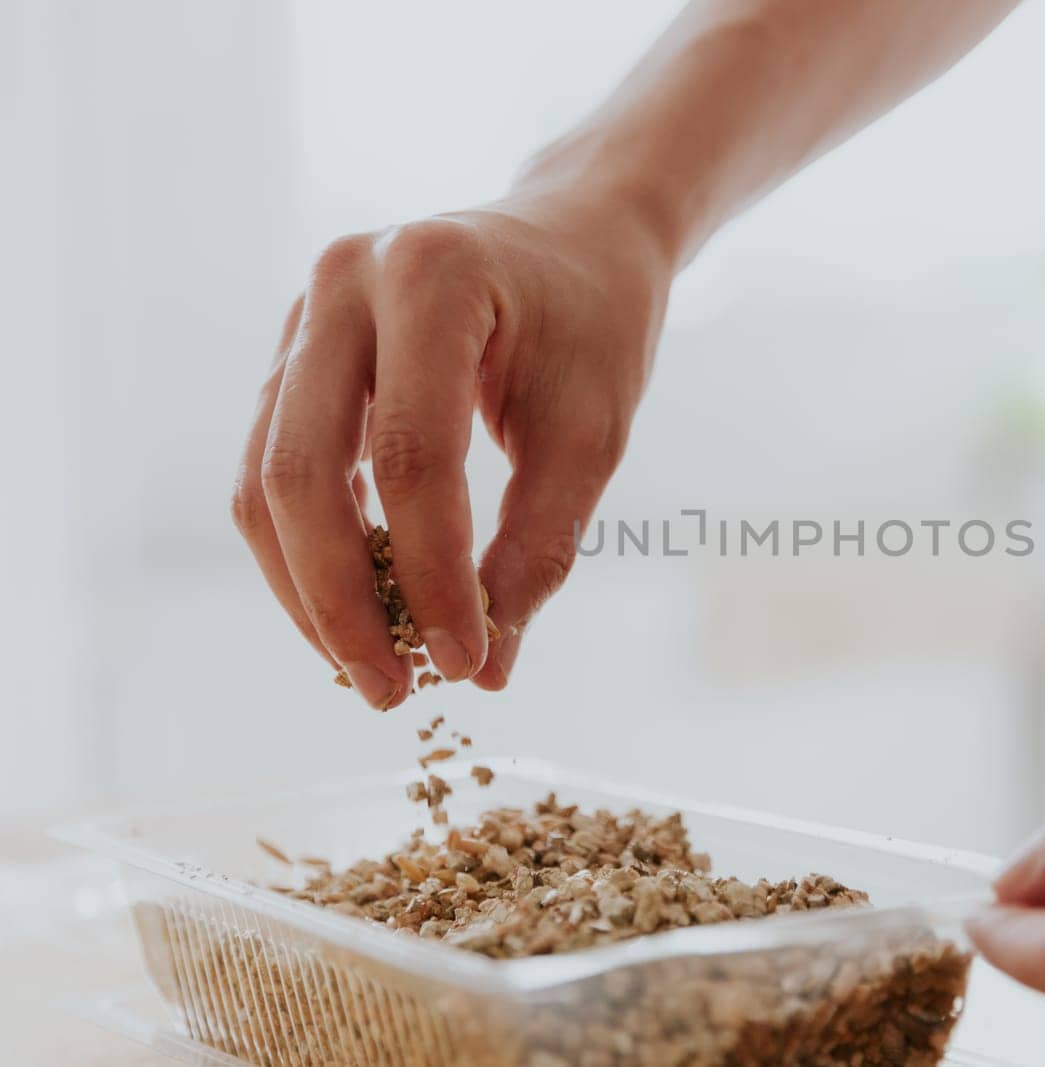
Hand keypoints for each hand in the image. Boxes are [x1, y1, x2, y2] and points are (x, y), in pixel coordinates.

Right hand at [230, 181, 671, 708]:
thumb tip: (483, 671)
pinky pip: (272, 466)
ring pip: (265, 478)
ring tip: (368, 670)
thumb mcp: (592, 434)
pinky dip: (305, 548)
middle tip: (390, 693)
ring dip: (306, 588)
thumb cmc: (595, 327)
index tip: (463, 664)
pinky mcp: (294, 355)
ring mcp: (303, 315)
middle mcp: (342, 282)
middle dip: (339, 600)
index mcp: (431, 277)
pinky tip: (355, 609)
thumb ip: (539, 548)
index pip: (412, 458)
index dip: (431, 576)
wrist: (574, 236)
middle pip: (301, 472)